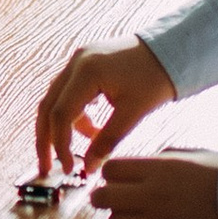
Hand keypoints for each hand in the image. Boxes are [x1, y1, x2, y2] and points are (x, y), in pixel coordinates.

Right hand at [35, 36, 174, 172]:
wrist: (171, 50)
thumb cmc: (156, 76)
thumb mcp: (134, 112)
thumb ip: (108, 140)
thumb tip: (89, 168)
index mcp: (87, 71)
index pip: (60, 114)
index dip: (60, 145)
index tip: (68, 168)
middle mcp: (76, 62)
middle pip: (48, 106)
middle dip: (46, 139)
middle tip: (46, 167)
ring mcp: (78, 61)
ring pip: (55, 100)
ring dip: (60, 128)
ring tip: (78, 152)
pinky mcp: (85, 64)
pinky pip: (68, 93)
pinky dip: (74, 115)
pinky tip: (92, 130)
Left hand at [92, 150, 217, 218]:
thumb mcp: (194, 156)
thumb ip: (161, 159)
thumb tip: (136, 167)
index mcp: (159, 170)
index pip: (110, 170)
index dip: (112, 174)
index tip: (120, 178)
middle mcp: (152, 197)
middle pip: (102, 198)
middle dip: (104, 197)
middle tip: (116, 198)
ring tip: (136, 217)